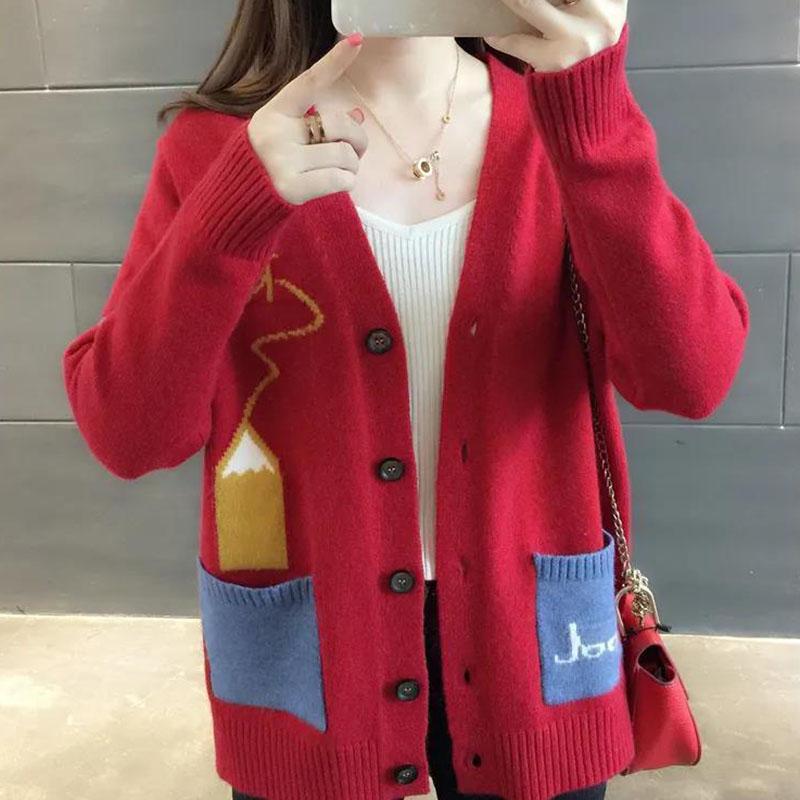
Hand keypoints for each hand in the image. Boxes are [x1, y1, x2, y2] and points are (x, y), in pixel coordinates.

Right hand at [247, 35, 368, 204]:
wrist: (241, 199)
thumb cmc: (272, 165)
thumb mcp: (290, 136)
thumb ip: (320, 125)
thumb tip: (357, 116)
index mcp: (274, 112)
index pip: (309, 82)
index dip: (334, 62)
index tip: (356, 40)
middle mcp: (276, 133)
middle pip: (339, 125)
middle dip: (357, 140)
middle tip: (355, 151)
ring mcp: (283, 161)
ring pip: (345, 156)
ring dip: (351, 166)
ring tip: (335, 171)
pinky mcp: (292, 188)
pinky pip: (342, 180)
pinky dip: (346, 183)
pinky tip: (332, 184)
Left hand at [484, 0, 626, 72]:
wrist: (592, 109)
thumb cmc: (588, 61)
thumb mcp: (596, 22)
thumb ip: (579, 4)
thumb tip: (535, 1)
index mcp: (613, 0)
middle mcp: (600, 14)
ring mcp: (579, 37)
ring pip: (528, 2)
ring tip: (498, 1)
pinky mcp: (557, 60)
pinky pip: (517, 41)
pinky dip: (500, 38)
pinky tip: (492, 35)